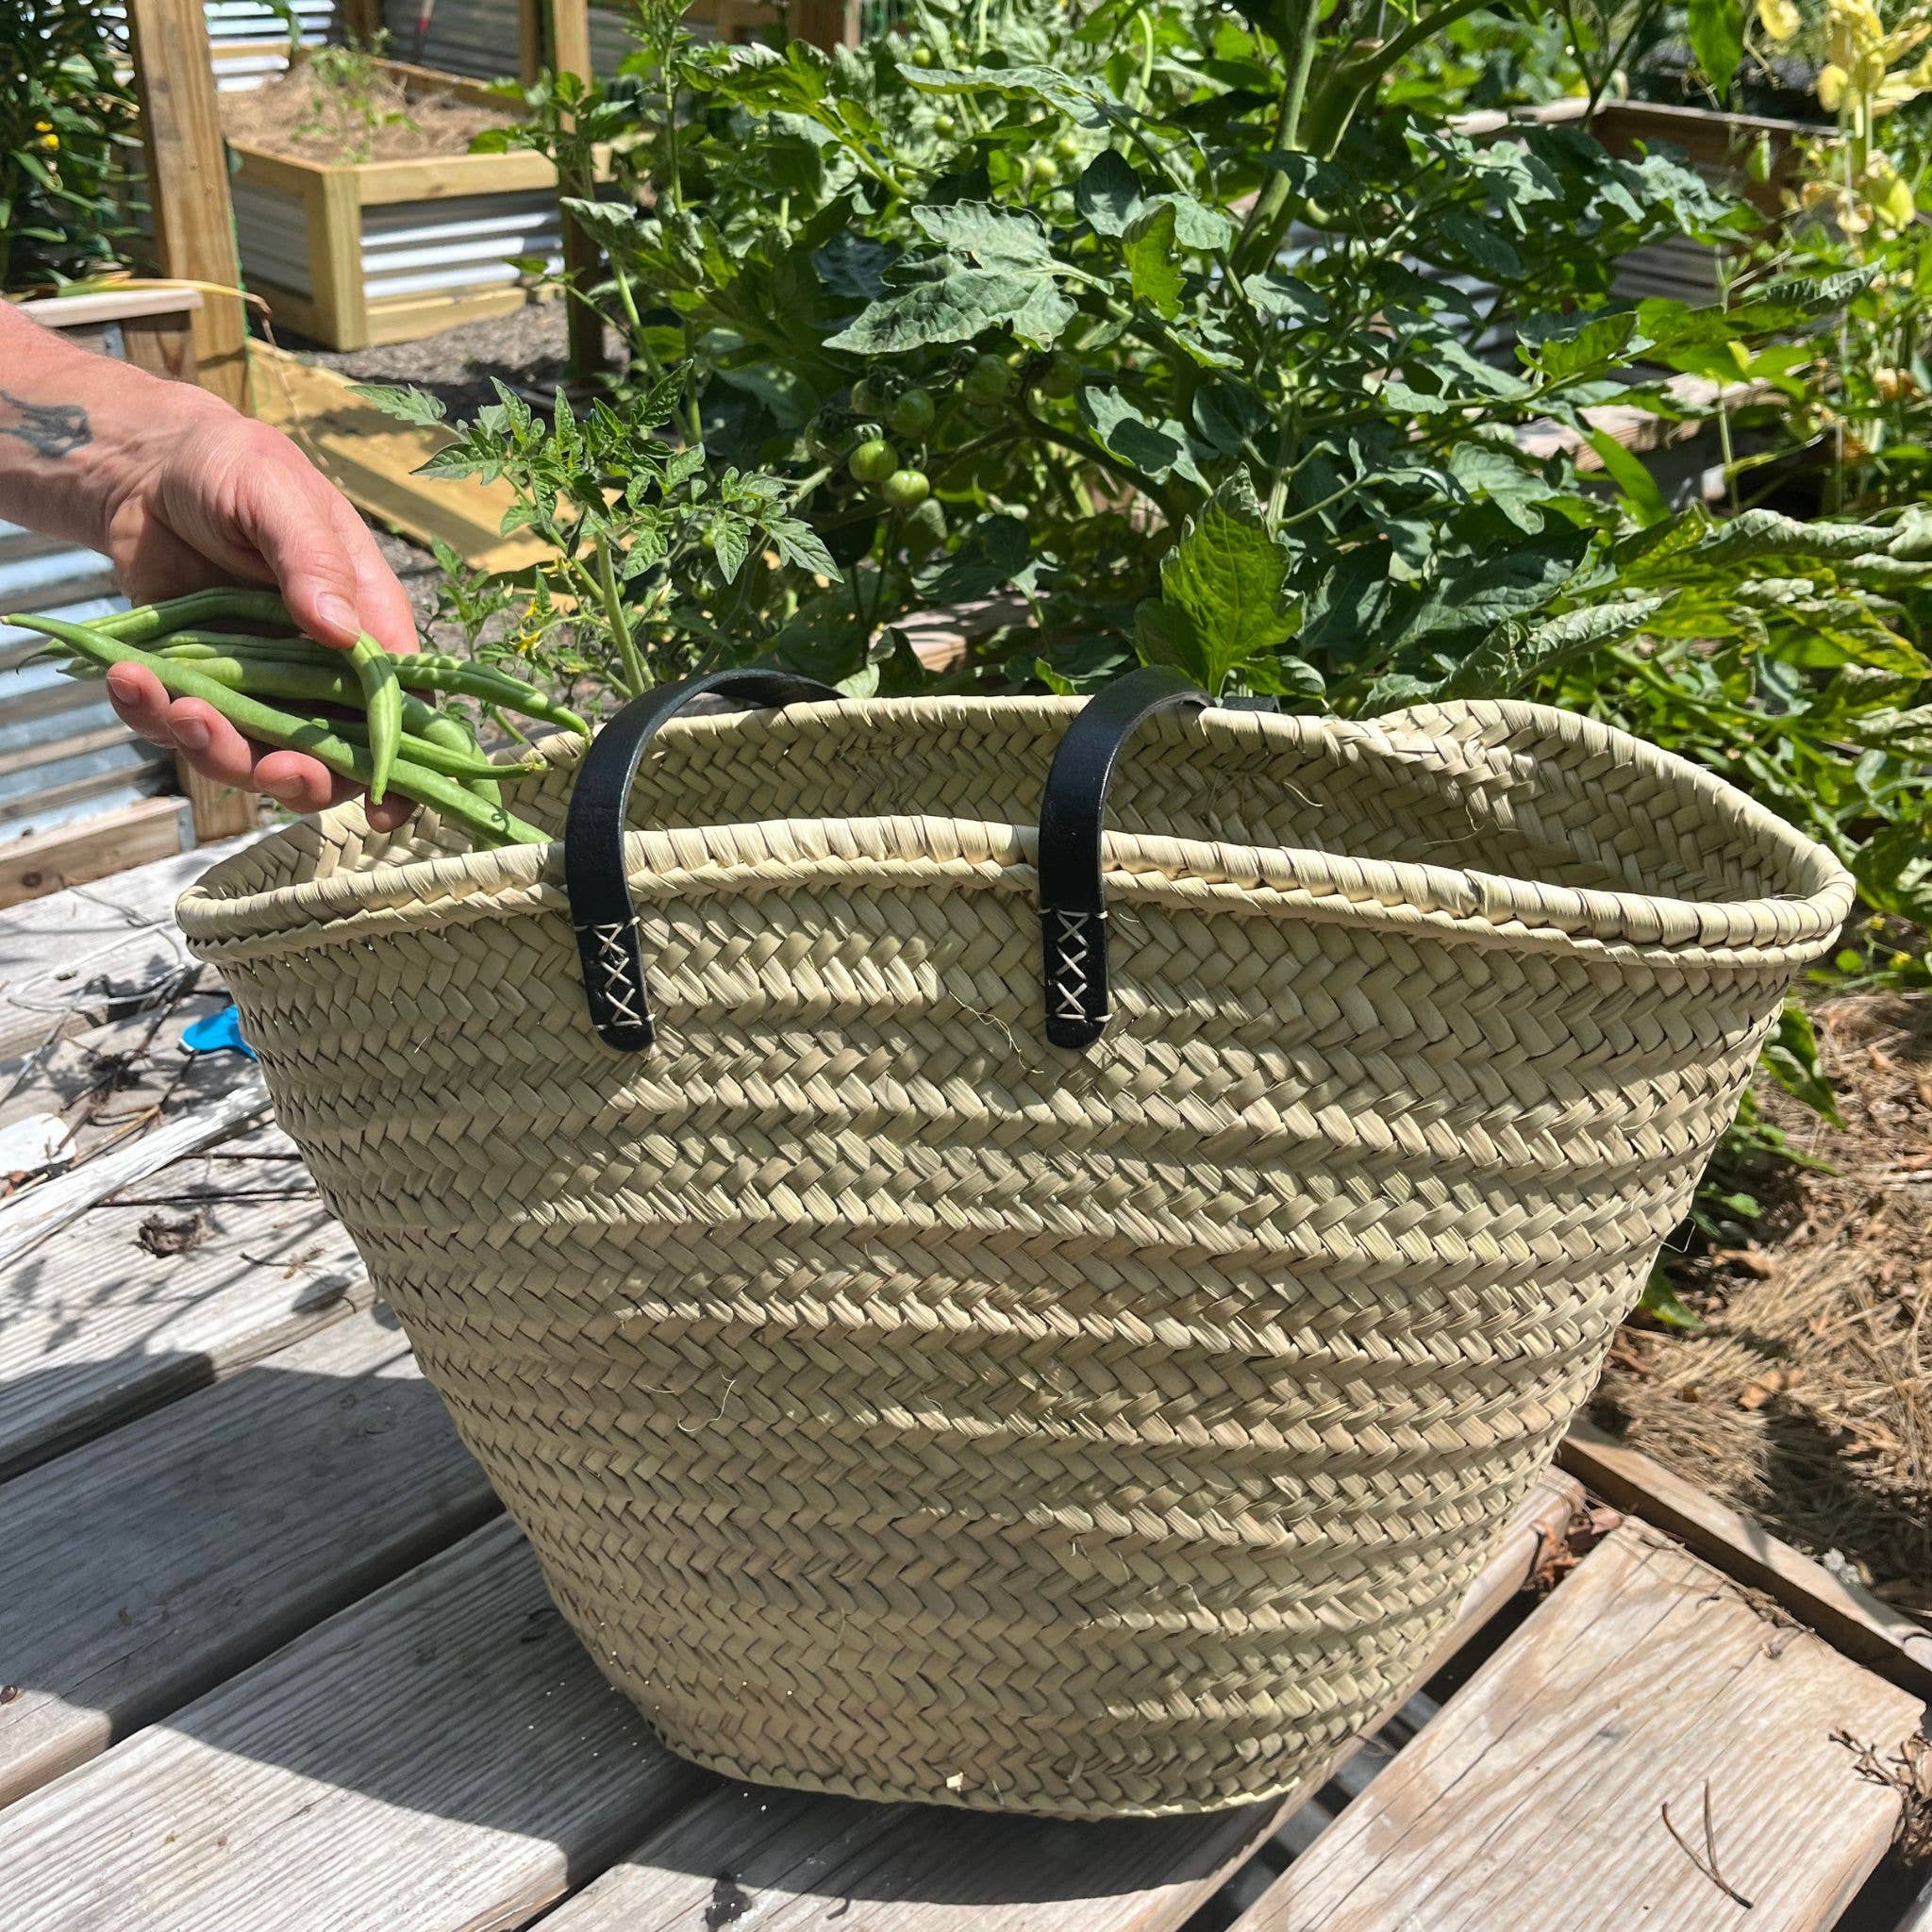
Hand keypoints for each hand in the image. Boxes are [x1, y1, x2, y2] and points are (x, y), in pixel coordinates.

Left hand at [96, 398, 420, 830]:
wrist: (145, 470)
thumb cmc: (232, 469)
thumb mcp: (278, 496)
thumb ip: (312, 559)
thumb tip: (337, 630)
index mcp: (366, 627)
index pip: (400, 712)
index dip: (400, 768)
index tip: (384, 810)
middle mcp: (320, 672)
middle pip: (331, 758)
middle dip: (299, 777)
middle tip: (266, 765)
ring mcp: (260, 687)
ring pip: (252, 758)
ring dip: (215, 750)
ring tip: (172, 704)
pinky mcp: (201, 689)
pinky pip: (182, 730)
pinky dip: (153, 720)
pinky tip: (127, 682)